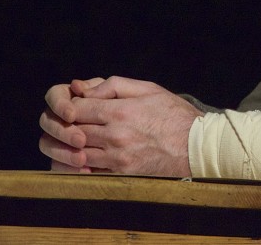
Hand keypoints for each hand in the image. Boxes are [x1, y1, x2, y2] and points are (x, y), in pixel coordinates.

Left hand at [39, 76, 201, 176]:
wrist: (196, 145)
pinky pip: (88, 173)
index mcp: (120, 111)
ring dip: (68, 147)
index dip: (67, 107)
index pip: (75, 109)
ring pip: (75, 154)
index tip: (72, 106)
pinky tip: (81, 157)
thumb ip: (112, 85)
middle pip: (72, 131)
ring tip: (73, 139)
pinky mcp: (121, 174)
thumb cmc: (173, 113)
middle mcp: (115, 136)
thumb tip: (80, 88)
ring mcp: (117, 158)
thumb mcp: (147, 88)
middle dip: (64, 126)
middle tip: (66, 123)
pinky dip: (78, 166)